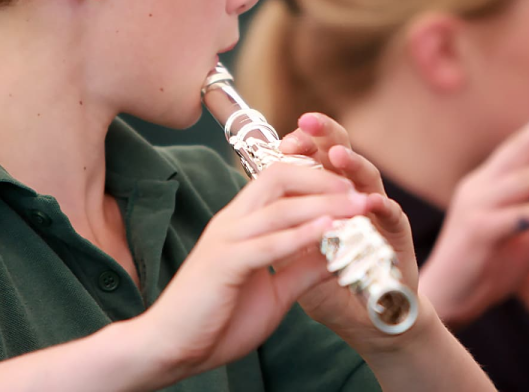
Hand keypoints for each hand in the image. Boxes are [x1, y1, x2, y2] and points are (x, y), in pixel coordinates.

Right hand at [143, 163, 372, 375]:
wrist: (168, 349)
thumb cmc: (217, 321)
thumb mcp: (275, 293)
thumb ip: (303, 270)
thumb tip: (339, 254)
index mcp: (240, 223)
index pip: (278, 180)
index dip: (316, 179)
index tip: (352, 190)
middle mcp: (231, 222)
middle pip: (279, 179)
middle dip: (323, 180)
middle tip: (359, 191)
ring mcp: (225, 240)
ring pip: (279, 208)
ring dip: (323, 205)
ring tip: (358, 206)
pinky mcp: (223, 264)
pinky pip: (267, 243)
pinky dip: (300, 235)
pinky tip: (328, 231)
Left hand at [276, 113, 420, 351]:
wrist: (365, 323)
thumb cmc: (330, 290)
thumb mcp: (297, 262)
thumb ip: (284, 233)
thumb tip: (256, 210)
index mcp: (327, 198)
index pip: (313, 161)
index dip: (301, 147)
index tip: (282, 141)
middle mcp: (353, 198)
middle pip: (340, 155)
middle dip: (324, 136)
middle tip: (307, 122)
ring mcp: (377, 214)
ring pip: (368, 178)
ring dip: (353, 164)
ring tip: (336, 154)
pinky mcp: (397, 237)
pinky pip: (392, 217)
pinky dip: (383, 208)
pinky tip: (373, 202)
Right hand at [418, 87, 528, 327]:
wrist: (444, 300)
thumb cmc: (483, 270)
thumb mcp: (525, 244)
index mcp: (489, 183)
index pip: (524, 148)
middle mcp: (481, 186)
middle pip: (521, 148)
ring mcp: (477, 206)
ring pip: (525, 179)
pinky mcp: (479, 231)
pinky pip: (518, 217)